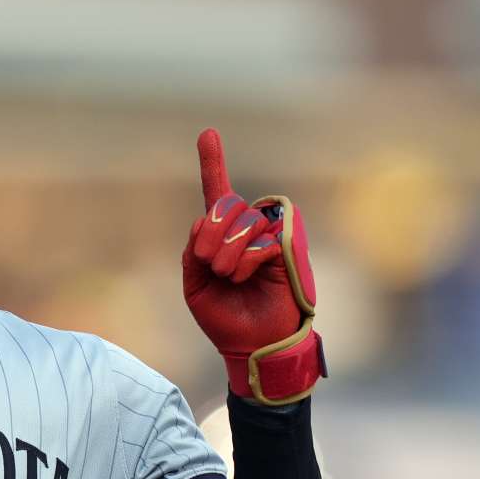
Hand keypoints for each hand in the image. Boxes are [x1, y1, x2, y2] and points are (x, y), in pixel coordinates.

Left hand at [182, 129, 324, 404]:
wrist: (250, 345)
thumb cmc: (224, 318)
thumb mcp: (194, 286)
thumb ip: (192, 253)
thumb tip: (202, 220)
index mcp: (221, 237)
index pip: (218, 194)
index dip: (213, 163)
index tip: (207, 133)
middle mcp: (247, 231)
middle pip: (226, 204)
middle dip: (211, 235)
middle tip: (210, 265)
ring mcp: (269, 237)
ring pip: (243, 221)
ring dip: (227, 253)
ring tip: (231, 278)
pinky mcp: (287, 249)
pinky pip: (261, 240)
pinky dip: (247, 261)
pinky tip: (248, 277)